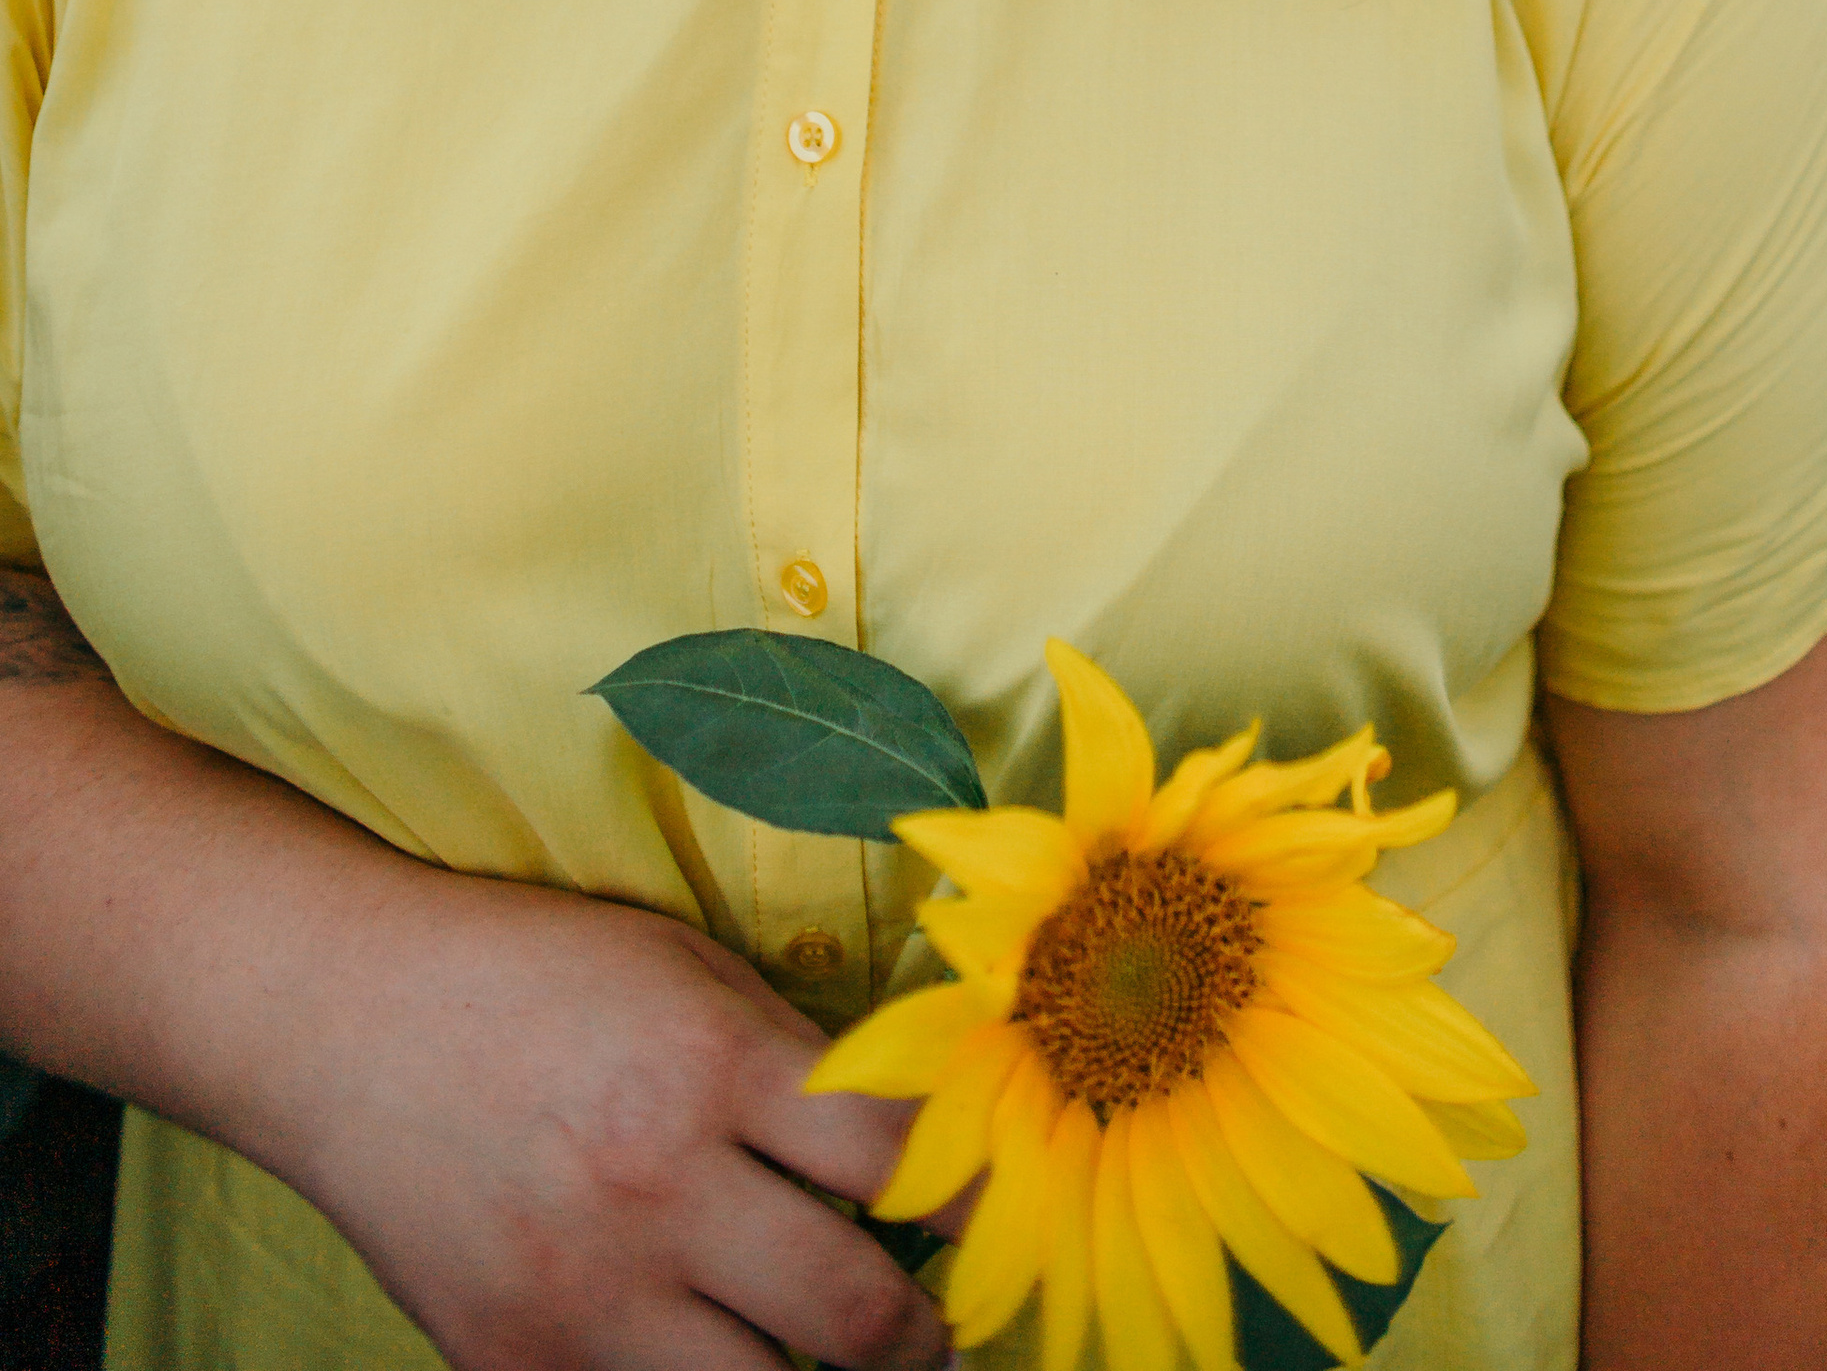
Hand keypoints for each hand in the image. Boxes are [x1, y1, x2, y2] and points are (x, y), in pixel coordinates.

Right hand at [254, 867, 950, 1368]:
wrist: (344, 1022)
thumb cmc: (534, 975)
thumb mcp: (685, 971)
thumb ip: (794, 1058)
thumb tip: (913, 1140)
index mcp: (713, 1068)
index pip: (898, 1163)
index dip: (975, 1204)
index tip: (1006, 1227)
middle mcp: (657, 1190)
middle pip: (854, 1316)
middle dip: (922, 1341)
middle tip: (938, 1339)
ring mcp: (582, 1298)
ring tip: (831, 1358)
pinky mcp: (512, 1368)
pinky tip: (707, 1354)